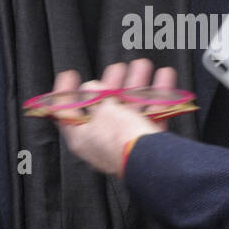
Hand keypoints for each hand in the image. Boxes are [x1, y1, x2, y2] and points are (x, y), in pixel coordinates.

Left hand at [53, 59, 175, 175]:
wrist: (150, 163)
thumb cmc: (120, 138)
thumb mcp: (103, 110)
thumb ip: (96, 96)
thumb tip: (92, 87)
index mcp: (80, 136)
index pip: (65, 112)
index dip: (65, 92)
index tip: (70, 74)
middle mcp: (100, 140)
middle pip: (103, 107)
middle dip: (112, 83)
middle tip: (117, 68)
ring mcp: (123, 141)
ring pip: (128, 108)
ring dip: (136, 84)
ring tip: (143, 65)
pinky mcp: (144, 143)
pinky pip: (149, 116)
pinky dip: (156, 97)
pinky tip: (164, 78)